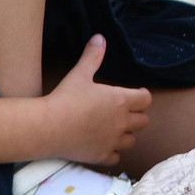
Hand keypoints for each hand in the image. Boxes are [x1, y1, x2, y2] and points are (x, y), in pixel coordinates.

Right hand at [41, 34, 150, 165]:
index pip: (146, 99)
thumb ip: (93, 56)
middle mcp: (122, 122)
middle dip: (136, 116)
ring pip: (131, 140)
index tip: (136, 94)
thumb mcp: (80, 74)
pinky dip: (112, 152)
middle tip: (124, 112)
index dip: (142, 96)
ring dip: (126, 135)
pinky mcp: (102, 156)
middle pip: (143, 121)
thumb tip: (100, 37)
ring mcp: (113, 141)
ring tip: (114, 129)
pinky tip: (103, 146)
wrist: (49, 126)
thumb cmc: (66, 98)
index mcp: (121, 101)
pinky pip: (116, 157)